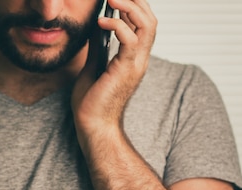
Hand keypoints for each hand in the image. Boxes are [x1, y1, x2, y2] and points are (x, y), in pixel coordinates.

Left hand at [72, 0, 156, 142]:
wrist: (93, 125)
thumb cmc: (91, 104)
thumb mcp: (92, 68)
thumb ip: (96, 49)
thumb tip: (94, 29)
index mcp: (133, 58)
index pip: (143, 24)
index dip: (134, 7)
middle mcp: (139, 59)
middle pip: (150, 19)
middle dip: (135, 1)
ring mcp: (136, 63)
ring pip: (146, 24)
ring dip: (129, 7)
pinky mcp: (126, 68)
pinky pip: (129, 38)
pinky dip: (116, 24)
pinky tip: (101, 21)